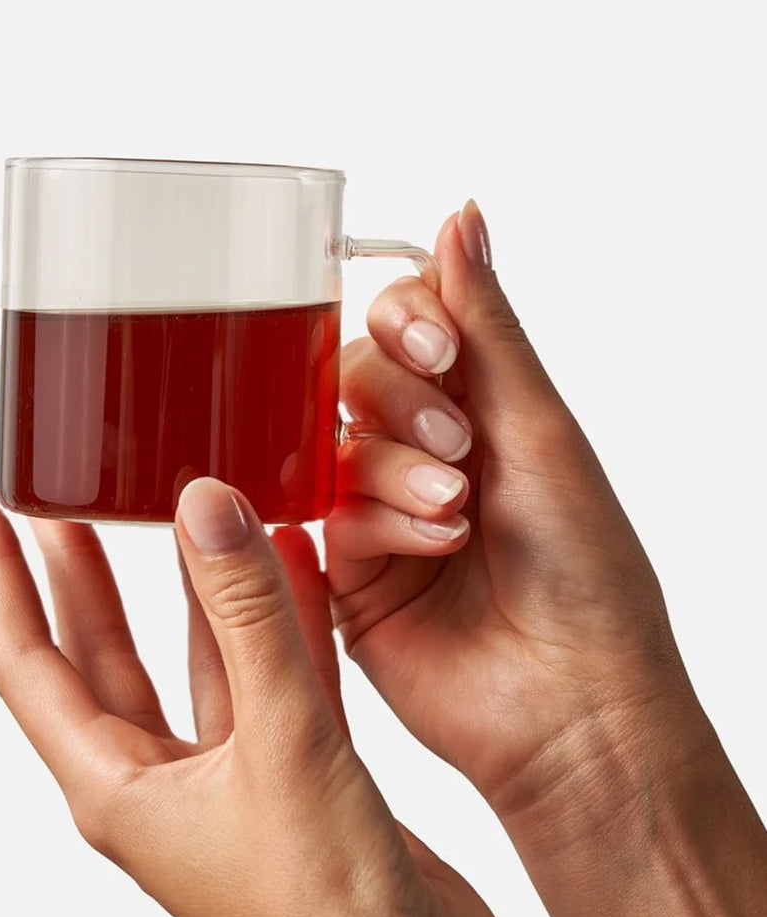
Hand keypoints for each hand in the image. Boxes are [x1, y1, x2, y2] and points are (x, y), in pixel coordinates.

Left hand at [0, 482, 528, 916]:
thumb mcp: (283, 743)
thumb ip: (247, 619)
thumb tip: (206, 508)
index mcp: (118, 789)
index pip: (26, 661)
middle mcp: (161, 784)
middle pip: (98, 656)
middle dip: (77, 574)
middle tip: (67, 500)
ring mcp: (228, 781)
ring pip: (193, 661)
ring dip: (184, 591)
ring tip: (179, 516)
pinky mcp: (295, 778)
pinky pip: (271, 679)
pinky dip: (278, 622)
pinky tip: (291, 567)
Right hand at [328, 198, 694, 812]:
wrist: (574, 702)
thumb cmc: (585, 570)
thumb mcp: (541, 430)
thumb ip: (487, 328)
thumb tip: (460, 214)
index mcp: (476, 407)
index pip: (406, 324)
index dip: (408, 322)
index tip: (442, 354)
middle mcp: (419, 451)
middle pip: (354, 375)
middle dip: (401, 399)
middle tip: (459, 442)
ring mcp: (376, 510)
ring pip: (338, 443)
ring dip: (396, 467)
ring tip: (459, 508)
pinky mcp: (345, 569)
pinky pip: (330, 511)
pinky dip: (379, 518)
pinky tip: (435, 544)